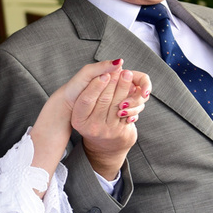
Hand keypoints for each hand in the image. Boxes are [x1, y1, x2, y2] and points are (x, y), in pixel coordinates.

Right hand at [67, 60, 150, 178]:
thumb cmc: (90, 119)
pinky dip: (131, 98)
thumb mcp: (81, 111)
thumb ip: (86, 94)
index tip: (103, 73)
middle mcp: (92, 127)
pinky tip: (133, 87)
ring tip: (126, 73)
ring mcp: (107, 131)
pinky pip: (127, 111)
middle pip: (104, 100)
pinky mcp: (121, 132)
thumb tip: (101, 73)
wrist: (104, 144)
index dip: (95, 86)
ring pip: (118, 104)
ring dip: (124, 86)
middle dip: (112, 82)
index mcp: (79, 120)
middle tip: (118, 69)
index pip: (86, 100)